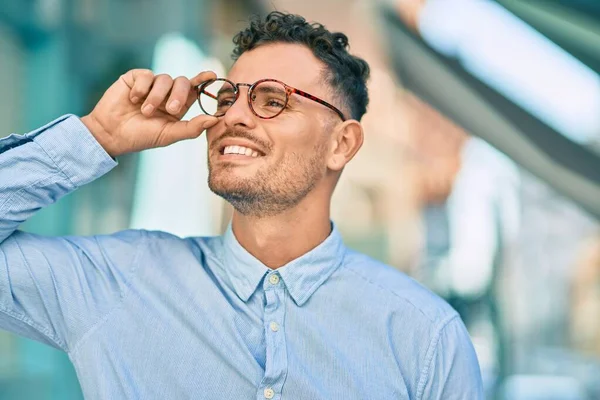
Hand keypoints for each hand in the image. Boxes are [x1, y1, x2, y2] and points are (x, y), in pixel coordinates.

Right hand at [81, 69, 217, 157]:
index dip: (203, 80)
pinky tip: (133, 100)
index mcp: (178, 106)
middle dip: (179, 95)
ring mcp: (151, 85)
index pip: (194, 89)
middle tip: (171, 109)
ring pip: (164, 79)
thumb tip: (215, 120)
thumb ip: (192, 128)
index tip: (212, 75)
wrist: (111, 133)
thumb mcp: (169, 135)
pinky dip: (142, 88)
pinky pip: (147, 75)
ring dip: (157, 97)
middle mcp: (166, 93)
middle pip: (182, 82)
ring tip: (145, 111)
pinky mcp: (135, 78)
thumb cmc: (141, 137)